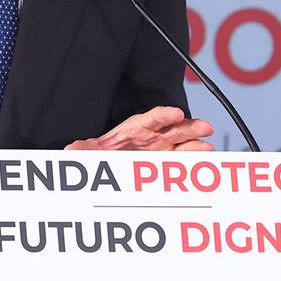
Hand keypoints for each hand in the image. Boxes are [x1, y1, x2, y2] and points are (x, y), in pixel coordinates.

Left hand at [64, 106, 214, 151]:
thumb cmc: (107, 153)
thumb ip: (85, 150)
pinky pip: (184, 162)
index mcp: (138, 127)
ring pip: (185, 145)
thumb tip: (71, 150)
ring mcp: (165, 150)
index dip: (166, 114)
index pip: (154, 117)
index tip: (177, 113)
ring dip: (197, 146)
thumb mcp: (94, 152)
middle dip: (191, 127)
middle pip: (175, 128)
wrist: (112, 167)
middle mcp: (156, 136)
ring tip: (209, 150)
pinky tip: (206, 165)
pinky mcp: (170, 164)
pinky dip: (195, 163)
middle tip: (206, 127)